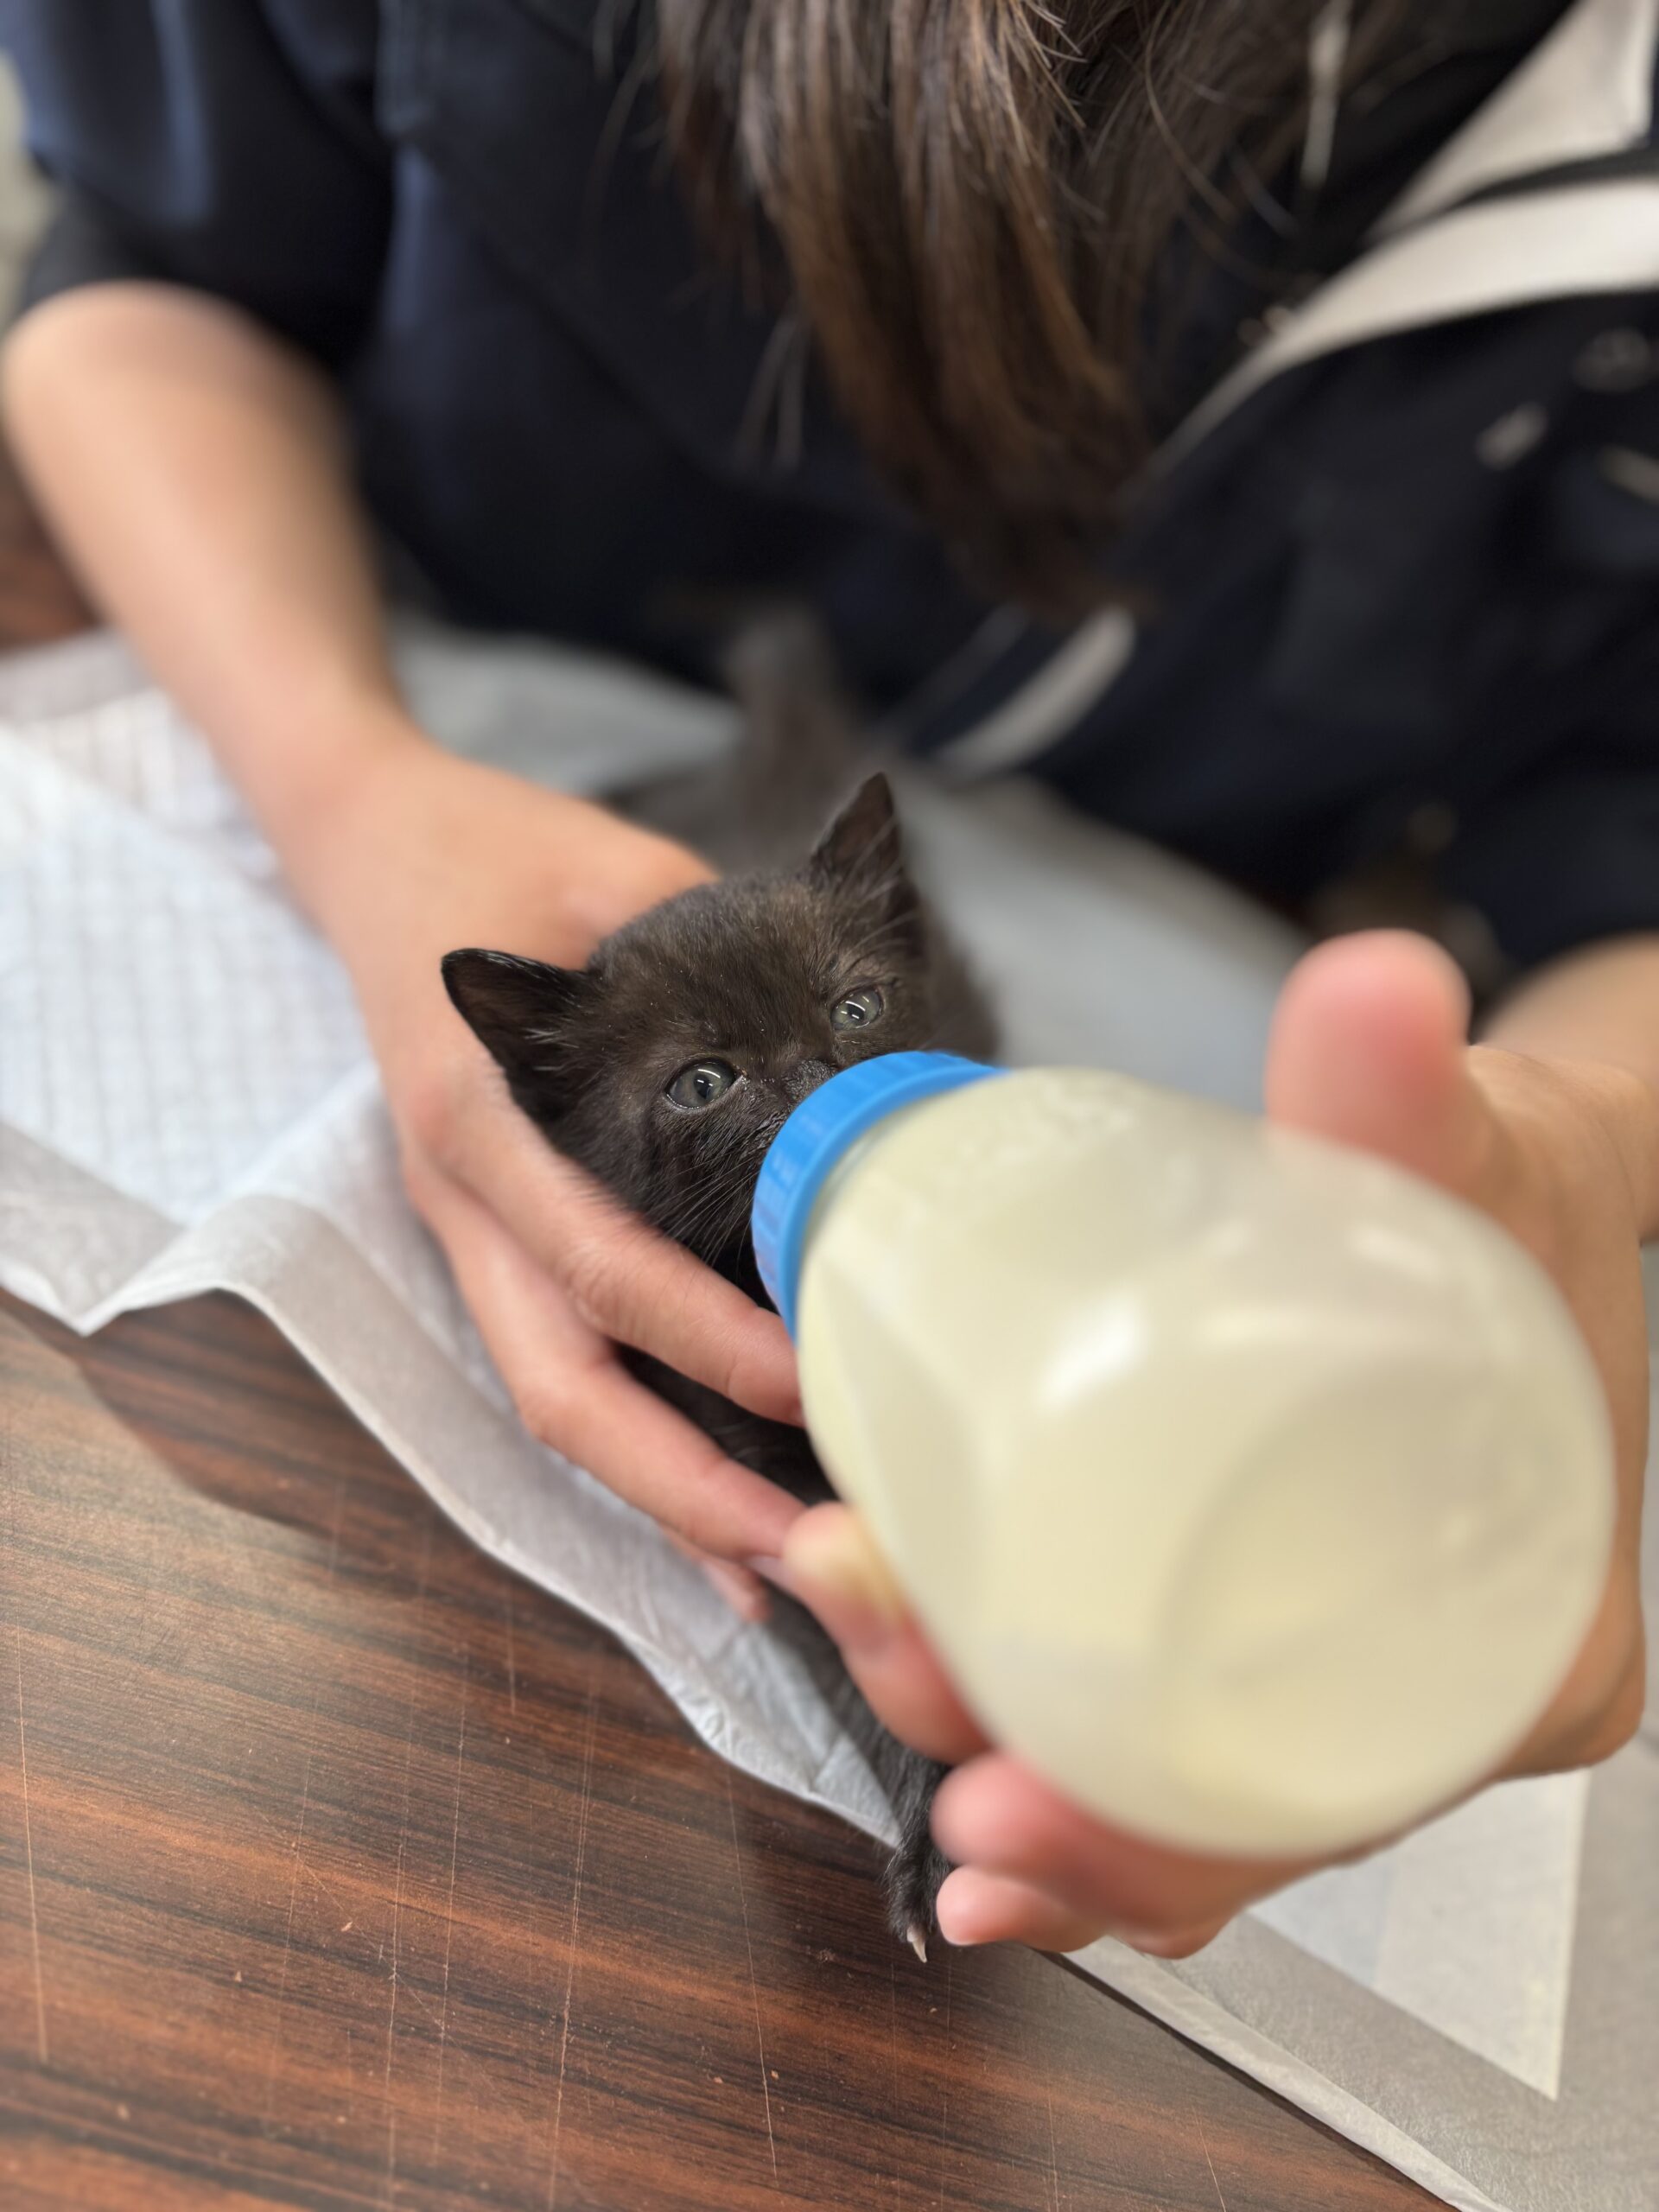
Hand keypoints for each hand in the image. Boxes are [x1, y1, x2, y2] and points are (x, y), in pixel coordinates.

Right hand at [314, 737, 805, 1617]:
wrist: (367, 845)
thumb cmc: (492, 849)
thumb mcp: (614, 869)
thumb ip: (717, 952)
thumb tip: (846, 1041)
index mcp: (478, 1111)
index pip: (593, 1255)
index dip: (699, 1333)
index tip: (810, 1380)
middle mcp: (463, 1194)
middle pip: (553, 1385)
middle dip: (672, 1484)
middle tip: (799, 1553)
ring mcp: (469, 1228)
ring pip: (549, 1397)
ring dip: (654, 1494)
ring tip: (770, 1570)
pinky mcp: (495, 1237)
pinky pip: (557, 1359)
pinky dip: (633, 1440)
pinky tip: (710, 1504)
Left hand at [783, 930, 1653, 1953]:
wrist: (1510, 1193)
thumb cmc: (1513, 1199)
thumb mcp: (1484, 1153)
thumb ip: (1416, 1095)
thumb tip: (1372, 987)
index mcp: (1521, 1655)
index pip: (1328, 1804)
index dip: (1157, 1847)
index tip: (1004, 1806)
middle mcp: (1428, 1702)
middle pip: (1209, 1824)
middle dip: (1033, 1809)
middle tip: (886, 1675)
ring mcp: (1339, 1675)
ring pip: (1159, 1795)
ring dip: (1004, 1778)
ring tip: (861, 1653)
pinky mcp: (1262, 1622)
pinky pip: (1148, 1737)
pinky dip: (1043, 1752)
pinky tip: (926, 1714)